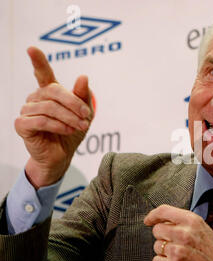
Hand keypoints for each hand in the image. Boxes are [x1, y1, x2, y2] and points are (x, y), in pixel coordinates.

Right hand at [15, 46, 92, 188]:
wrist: (62, 155)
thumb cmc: (71, 132)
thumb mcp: (83, 114)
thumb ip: (83, 96)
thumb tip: (83, 77)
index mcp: (49, 92)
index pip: (42, 73)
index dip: (38, 61)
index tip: (32, 49)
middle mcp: (35, 98)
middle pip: (53, 91)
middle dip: (73, 103)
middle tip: (87, 116)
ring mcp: (26, 111)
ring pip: (49, 107)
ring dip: (69, 117)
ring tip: (81, 126)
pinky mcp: (22, 125)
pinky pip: (41, 121)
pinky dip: (58, 125)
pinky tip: (68, 130)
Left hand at [144, 204, 212, 260]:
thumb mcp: (203, 229)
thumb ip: (184, 223)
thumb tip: (163, 220)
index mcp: (192, 221)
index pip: (163, 211)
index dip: (153, 215)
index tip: (149, 220)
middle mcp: (184, 233)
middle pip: (157, 230)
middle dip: (162, 237)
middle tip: (174, 244)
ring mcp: (177, 250)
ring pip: (156, 246)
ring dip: (164, 252)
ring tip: (180, 256)